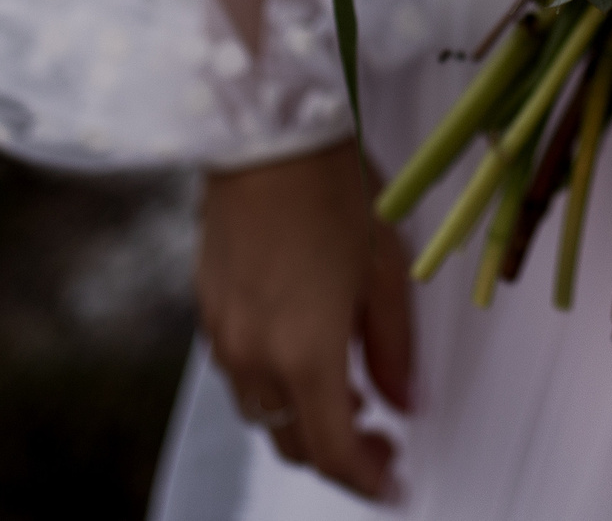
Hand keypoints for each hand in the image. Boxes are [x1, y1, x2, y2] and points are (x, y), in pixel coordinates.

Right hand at [198, 141, 413, 500]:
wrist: (263, 131)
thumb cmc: (329, 186)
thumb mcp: (385, 268)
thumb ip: (394, 345)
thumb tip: (404, 400)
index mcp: (304, 353)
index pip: (332, 452)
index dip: (366, 478)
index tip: (393, 480)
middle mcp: (253, 355)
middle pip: (291, 442)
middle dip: (336, 453)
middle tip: (378, 439)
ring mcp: (223, 333)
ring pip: (261, 410)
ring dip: (302, 417)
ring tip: (348, 389)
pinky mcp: (206, 307)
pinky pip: (240, 370)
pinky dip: (275, 382)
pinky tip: (305, 351)